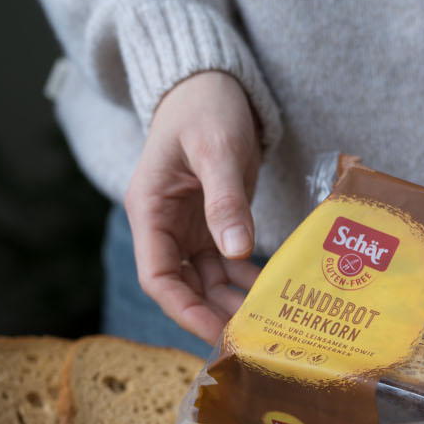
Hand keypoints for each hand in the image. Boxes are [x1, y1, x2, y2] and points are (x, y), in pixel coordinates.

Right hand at [124, 71, 262, 342]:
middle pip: (184, 287)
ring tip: (267, 325)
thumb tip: (236, 250)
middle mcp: (165, 226)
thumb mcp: (215, 147)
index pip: (157, 276)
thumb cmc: (204, 105)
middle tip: (251, 341)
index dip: (183, 309)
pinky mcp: (214, 224)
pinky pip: (228, 264)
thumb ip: (225, 199)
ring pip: (208, 281)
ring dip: (234, 303)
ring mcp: (190, 228)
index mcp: (149, 210)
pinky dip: (248, 281)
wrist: (212, 82)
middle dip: (213, 315)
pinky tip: (273, 295)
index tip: (214, 333)